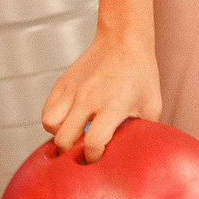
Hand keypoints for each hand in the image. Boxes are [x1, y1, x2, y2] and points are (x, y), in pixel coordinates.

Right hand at [39, 27, 162, 161]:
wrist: (123, 40)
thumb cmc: (140, 73)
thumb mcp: (151, 105)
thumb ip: (142, 131)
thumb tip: (138, 151)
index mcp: (113, 106)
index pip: (92, 143)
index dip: (94, 158)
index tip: (100, 159)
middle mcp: (88, 99)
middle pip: (65, 139)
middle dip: (73, 154)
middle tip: (83, 154)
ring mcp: (73, 90)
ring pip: (49, 125)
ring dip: (60, 136)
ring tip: (74, 135)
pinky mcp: (62, 84)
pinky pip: (47, 111)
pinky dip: (53, 122)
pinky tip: (68, 121)